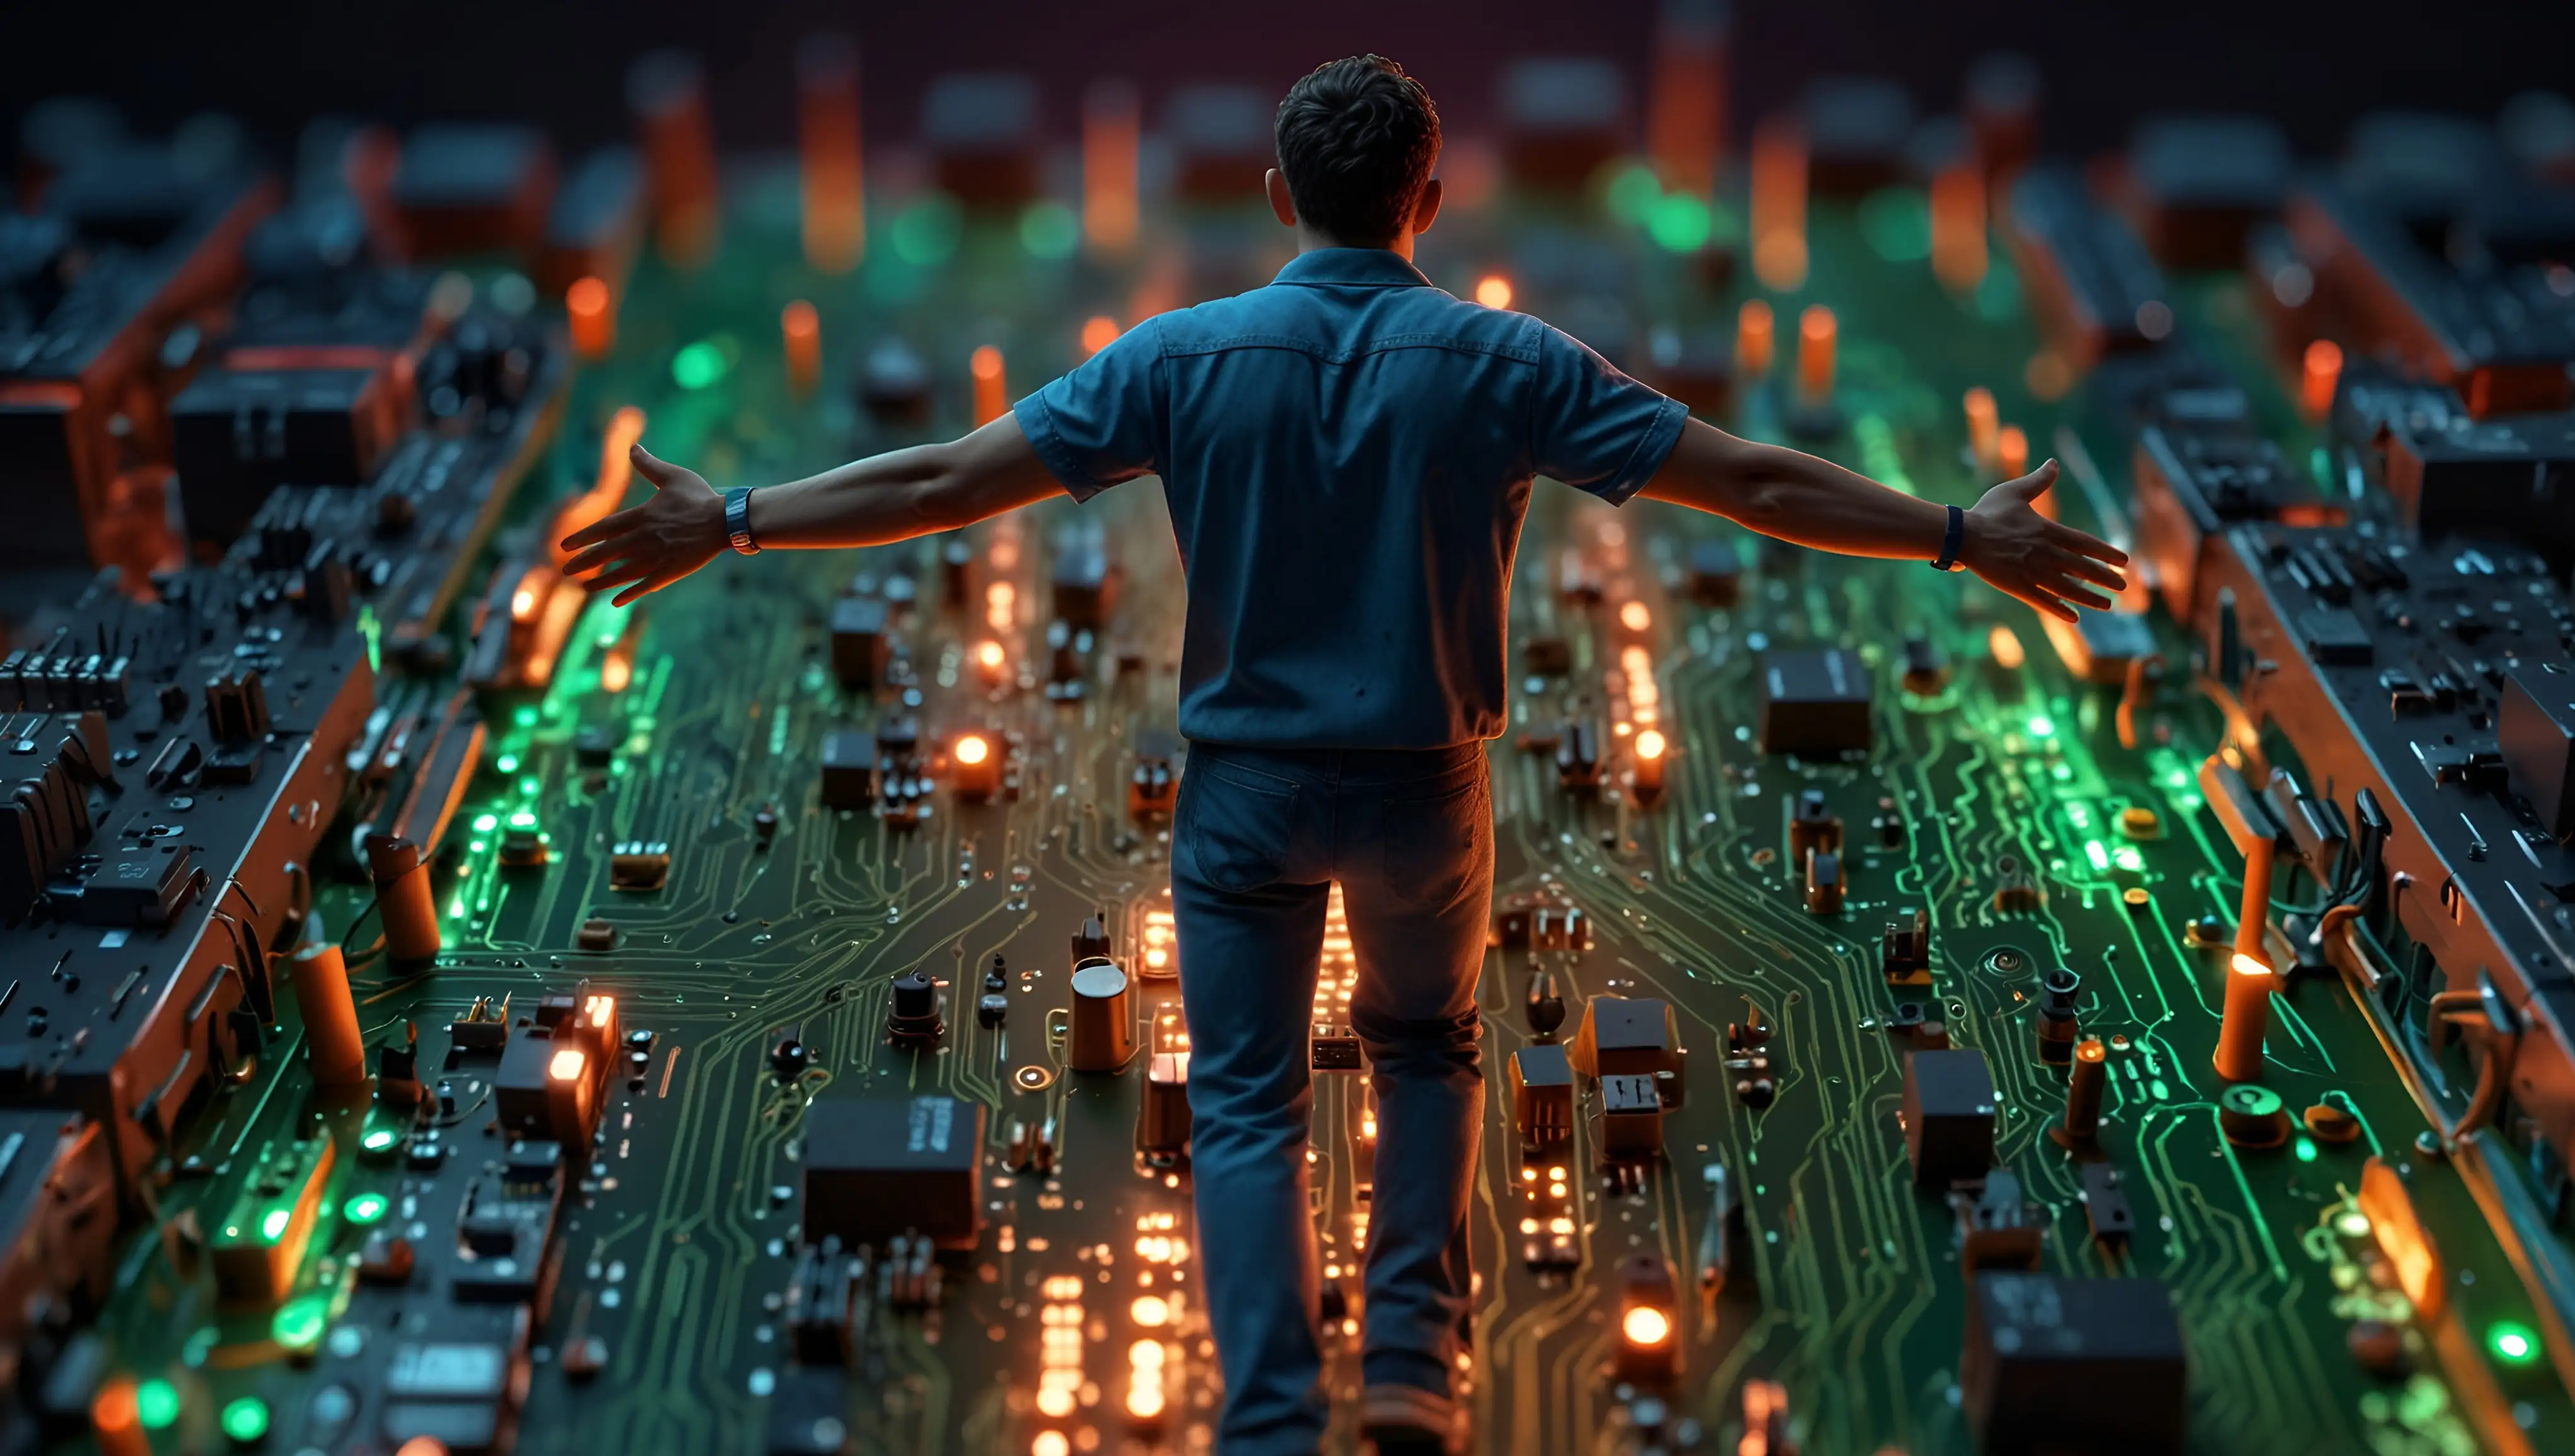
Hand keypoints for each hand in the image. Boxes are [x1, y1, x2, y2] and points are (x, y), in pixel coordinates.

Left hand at [560, 444, 726, 606]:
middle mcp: (643, 539)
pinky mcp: (670, 572)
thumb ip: (649, 465)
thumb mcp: (672, 476)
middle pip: (607, 553)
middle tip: (565, 570)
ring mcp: (656, 558)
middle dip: (584, 563)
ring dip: (601, 581)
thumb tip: (632, 447)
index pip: (604, 528)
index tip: (565, 546)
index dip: (583, 537)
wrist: (725, 522)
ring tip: (584, 589)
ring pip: (622, 573)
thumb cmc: (700, 497)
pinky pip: (645, 585)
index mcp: (641, 516)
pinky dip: (629, 593)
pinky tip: (616, 601)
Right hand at [1958, 460, 2128, 621]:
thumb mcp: (2015, 491)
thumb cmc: (1987, 512)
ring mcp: (2031, 572)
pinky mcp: (2017, 586)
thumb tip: (2054, 463)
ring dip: (2089, 598)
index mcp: (2047, 531)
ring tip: (2107, 606)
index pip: (2085, 544)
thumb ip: (2039, 481)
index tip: (2124, 561)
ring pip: (2067, 588)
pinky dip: (2059, 609)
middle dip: (2105, 578)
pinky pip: (2043, 601)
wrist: (1962, 536)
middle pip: (2082, 568)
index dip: (2106, 553)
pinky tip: (2073, 618)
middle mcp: (2045, 553)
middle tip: (2123, 587)